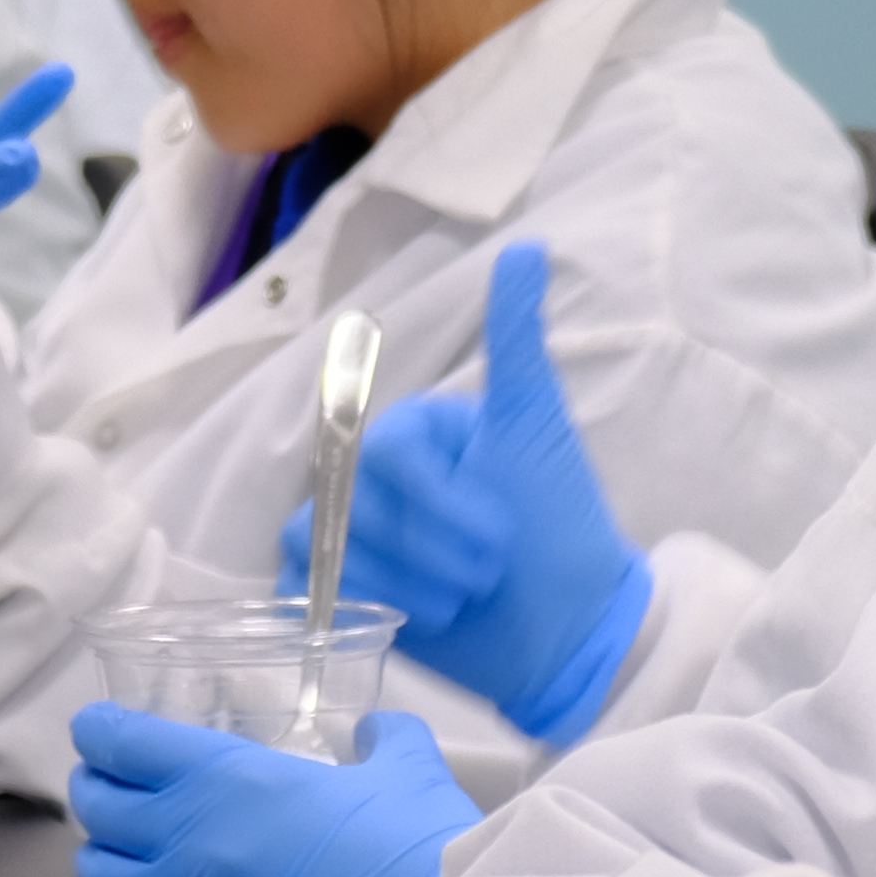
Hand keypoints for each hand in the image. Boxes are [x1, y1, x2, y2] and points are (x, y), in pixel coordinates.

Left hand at [68, 705, 474, 876]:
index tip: (98, 728)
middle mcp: (186, 836)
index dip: (99, 729)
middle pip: (96, 805)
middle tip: (107, 785)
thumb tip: (375, 728)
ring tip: (116, 852)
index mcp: (226, 775)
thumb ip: (386, 738)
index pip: (121, 741)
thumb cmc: (416, 847)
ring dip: (100, 858)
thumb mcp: (409, 770)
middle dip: (95, 788)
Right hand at [291, 244, 654, 737]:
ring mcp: (353, 529)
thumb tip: (528, 248)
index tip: (503, 533)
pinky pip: (308, 583)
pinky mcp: (340, 586)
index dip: (442, 501)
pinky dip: (365, 601)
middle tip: (490, 573)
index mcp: (416, 429)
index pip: (387, 449)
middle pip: (355, 502)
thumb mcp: (537, 427)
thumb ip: (517, 340)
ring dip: (409, 582)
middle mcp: (374, 473)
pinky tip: (414, 614)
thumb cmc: (560, 526)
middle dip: (433, 549)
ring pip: (330, 543)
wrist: (567, 628)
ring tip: (464, 599)